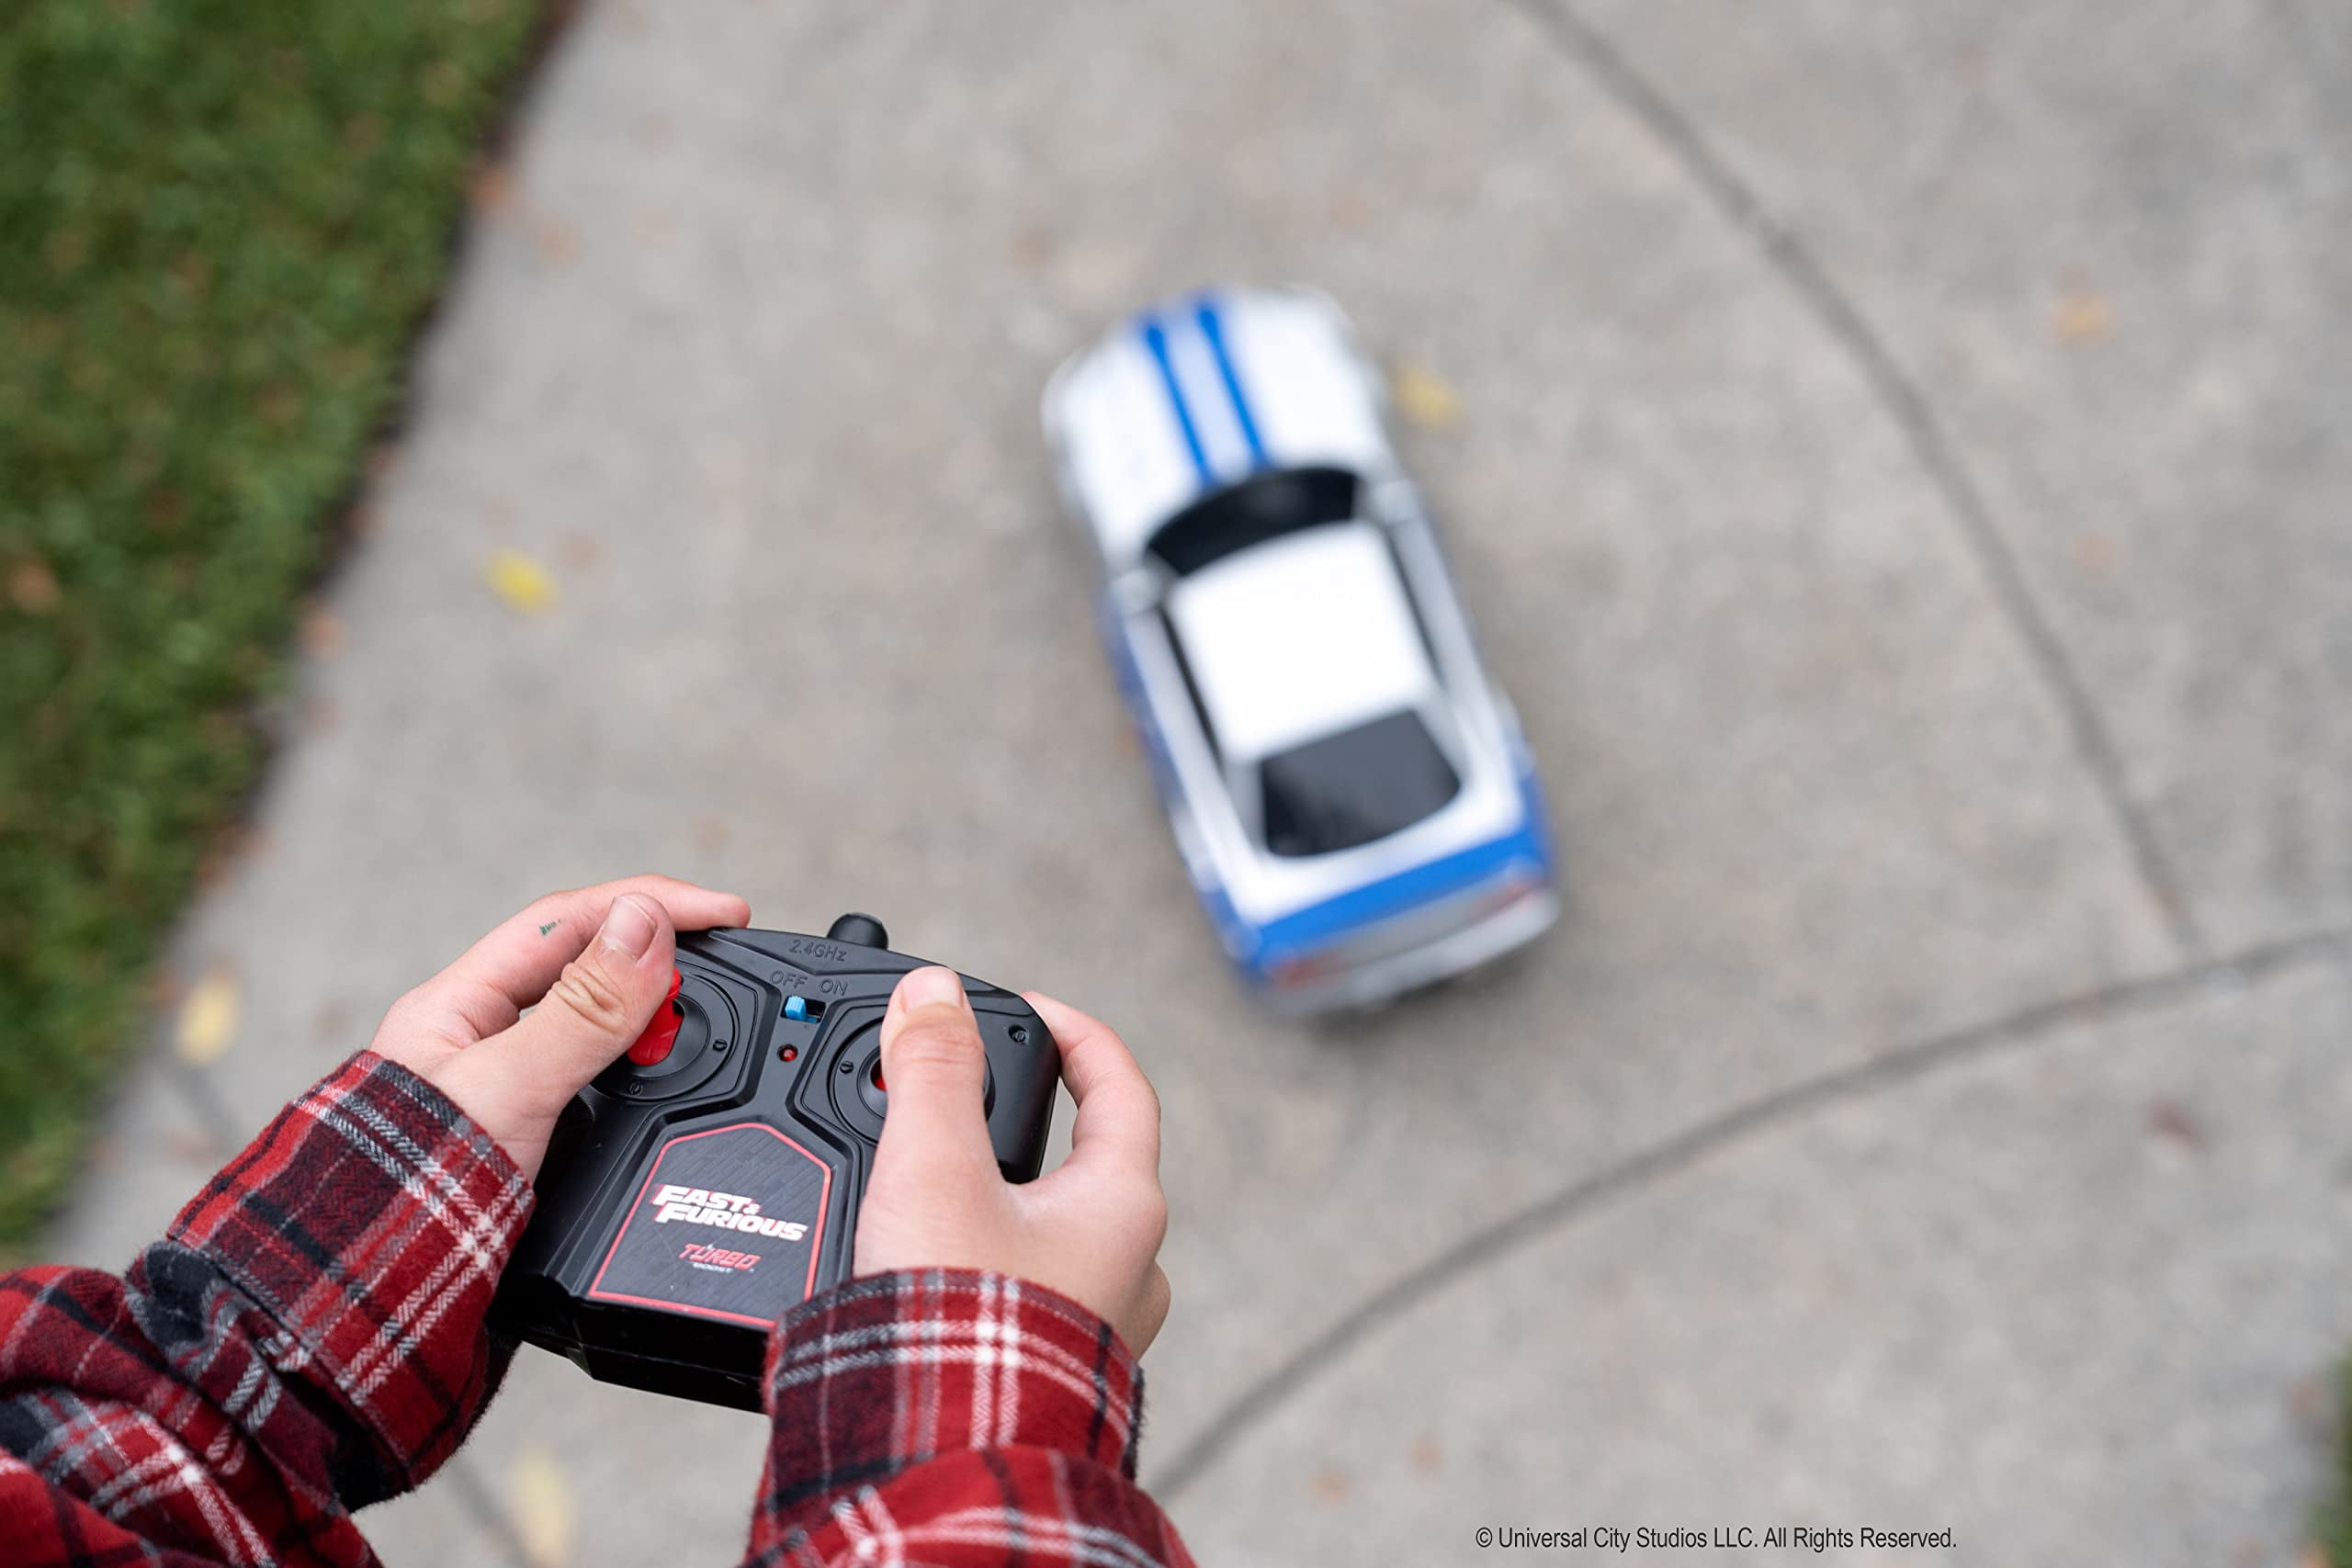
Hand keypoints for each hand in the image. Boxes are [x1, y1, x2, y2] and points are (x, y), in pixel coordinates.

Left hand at [368, 876, 750, 1179]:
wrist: (382, 1306)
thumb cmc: (409, 1194)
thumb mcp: (511, 1086)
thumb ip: (584, 1009)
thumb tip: (646, 926)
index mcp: (457, 1007)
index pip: (569, 923)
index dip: (649, 905)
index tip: (725, 915)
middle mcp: (480, 1043)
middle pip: (587, 970)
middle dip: (658, 959)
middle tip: (726, 969)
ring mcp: (506, 1095)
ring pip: (596, 1031)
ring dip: (652, 1020)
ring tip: (706, 1026)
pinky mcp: (532, 1147)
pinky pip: (601, 1090)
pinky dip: (644, 1081)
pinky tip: (670, 1088)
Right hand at [853, 968, 1170, 1355]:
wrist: (944, 1455)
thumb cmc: (961, 1324)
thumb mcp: (934, 1167)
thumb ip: (932, 1069)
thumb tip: (934, 993)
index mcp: (1125, 1205)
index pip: (1119, 1085)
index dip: (1073, 1032)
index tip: (1025, 1007)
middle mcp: (1131, 1267)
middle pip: (1086, 1159)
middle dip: (1022, 1120)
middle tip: (959, 1097)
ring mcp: (1096, 1324)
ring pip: (1055, 1230)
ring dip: (999, 1194)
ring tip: (929, 1179)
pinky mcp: (1050, 1367)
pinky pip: (1028, 1288)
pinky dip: (985, 1258)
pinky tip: (929, 1259)